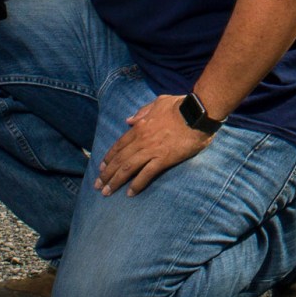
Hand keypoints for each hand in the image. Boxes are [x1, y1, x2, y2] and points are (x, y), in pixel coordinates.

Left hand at [96, 93, 211, 196]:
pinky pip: (147, 174)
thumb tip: (129, 121)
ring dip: (115, 181)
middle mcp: (141, 140)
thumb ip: (142, 112)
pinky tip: (130, 193)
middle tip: (98, 185)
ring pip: (128, 168)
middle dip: (106, 173)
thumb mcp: (158, 103)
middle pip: (119, 159)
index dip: (108, 157)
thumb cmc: (180, 106)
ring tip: (107, 192)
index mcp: (140, 126)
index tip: (101, 168)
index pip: (119, 145)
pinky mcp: (164, 159)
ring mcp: (152, 150)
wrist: (197, 113)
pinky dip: (137, 184)